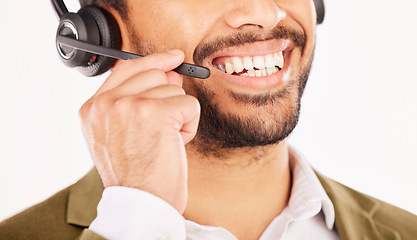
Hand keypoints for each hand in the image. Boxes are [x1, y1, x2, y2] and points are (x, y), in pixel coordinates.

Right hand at [79, 50, 199, 213]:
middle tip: (159, 130)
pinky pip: (189, 105)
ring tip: (162, 142)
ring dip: (177, 117)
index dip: (154, 60)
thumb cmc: (135, 175)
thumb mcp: (122, 134)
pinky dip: (189, 126)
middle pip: (155, 75)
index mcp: (93, 109)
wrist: (141, 203)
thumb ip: (139, 99)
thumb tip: (172, 72)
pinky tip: (174, 144)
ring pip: (174, 90)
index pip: (126, 68)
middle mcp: (107, 103)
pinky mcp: (156, 112)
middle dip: (167, 101)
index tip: (173, 57)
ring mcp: (130, 105)